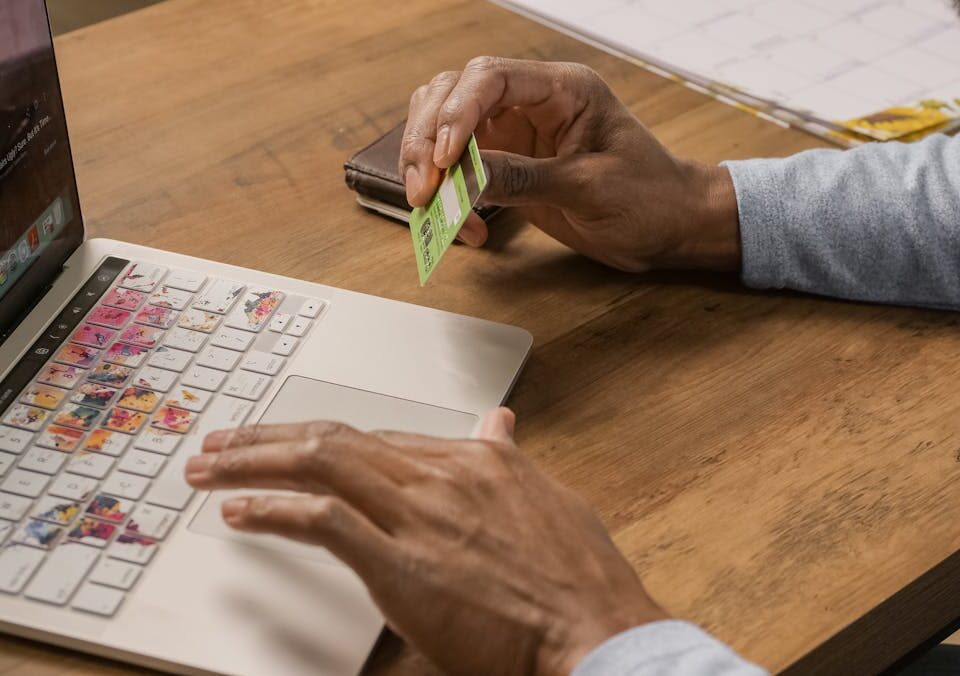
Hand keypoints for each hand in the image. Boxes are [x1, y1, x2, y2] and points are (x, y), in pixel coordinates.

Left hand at [185, 409, 666, 675]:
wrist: (596, 630)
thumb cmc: (578, 578)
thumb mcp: (547, 499)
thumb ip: (510, 458)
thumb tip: (500, 423)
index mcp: (474, 460)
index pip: (378, 439)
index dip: (324, 439)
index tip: (290, 443)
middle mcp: (441, 475)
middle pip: (337, 440)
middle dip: (270, 437)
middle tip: (223, 442)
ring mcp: (420, 516)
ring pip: (321, 465)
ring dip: (255, 461)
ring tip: (211, 468)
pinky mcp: (402, 564)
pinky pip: (324, 523)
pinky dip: (275, 511)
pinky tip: (241, 512)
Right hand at [400, 57, 739, 271]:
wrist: (669, 228)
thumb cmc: (649, 198)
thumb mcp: (589, 188)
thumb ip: (525, 178)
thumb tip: (465, 175)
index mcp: (563, 90)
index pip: (490, 78)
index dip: (456, 113)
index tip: (444, 159)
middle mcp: (532, 103)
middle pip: (452, 95)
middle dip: (427, 140)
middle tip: (425, 190)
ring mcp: (515, 134)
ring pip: (443, 127)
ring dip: (428, 167)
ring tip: (433, 208)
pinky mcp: (506, 166)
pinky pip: (459, 171)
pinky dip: (448, 197)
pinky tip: (465, 228)